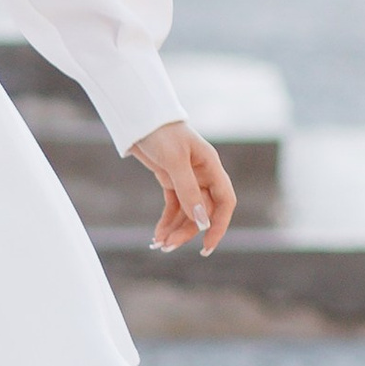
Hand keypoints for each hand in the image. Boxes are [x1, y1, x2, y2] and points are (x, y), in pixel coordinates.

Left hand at [130, 116, 235, 254]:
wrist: (139, 119)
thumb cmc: (161, 133)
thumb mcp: (175, 161)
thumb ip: (188, 190)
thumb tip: (202, 221)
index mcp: (211, 167)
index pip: (225, 201)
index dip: (219, 224)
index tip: (207, 245)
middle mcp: (203, 175)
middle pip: (202, 212)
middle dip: (187, 231)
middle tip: (168, 247)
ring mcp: (187, 179)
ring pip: (187, 212)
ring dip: (175, 229)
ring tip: (159, 244)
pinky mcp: (170, 181)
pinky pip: (173, 206)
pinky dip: (166, 221)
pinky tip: (158, 234)